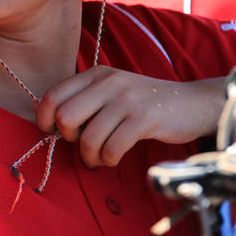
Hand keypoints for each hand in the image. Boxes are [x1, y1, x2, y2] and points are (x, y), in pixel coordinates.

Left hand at [35, 67, 224, 166]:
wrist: (191, 103)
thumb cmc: (144, 104)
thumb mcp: (113, 92)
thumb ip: (85, 101)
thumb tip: (53, 126)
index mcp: (96, 74)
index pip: (53, 96)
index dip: (44, 120)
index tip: (53, 133)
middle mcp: (108, 83)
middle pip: (65, 118)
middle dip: (69, 139)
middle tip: (84, 144)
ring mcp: (127, 100)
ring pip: (88, 138)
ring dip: (91, 156)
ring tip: (100, 157)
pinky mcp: (144, 119)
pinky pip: (112, 148)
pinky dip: (108, 160)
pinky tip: (114, 158)